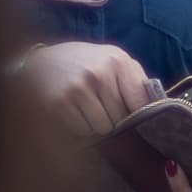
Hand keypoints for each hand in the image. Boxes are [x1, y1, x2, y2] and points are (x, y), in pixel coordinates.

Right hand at [23, 42, 152, 135]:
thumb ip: (135, 80)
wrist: (34, 64)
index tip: (127, 112)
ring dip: (94, 125)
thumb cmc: (80, 64)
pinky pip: (82, 132)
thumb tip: (158, 106)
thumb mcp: (111, 60)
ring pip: (103, 129)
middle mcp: (99, 73)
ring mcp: (78, 89)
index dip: (136, 113)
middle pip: (122, 119)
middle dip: (112, 118)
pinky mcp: (59, 104)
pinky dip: (78, 128)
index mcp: (117, 60)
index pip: (142, 103)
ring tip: (82, 108)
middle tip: (96, 105)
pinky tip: (70, 113)